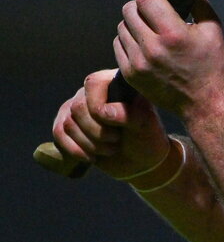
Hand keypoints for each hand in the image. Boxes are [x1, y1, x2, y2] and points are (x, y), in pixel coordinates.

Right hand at [51, 68, 169, 178]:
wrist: (140, 159)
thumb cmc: (147, 137)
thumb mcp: (146, 125)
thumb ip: (129, 114)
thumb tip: (104, 112)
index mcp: (114, 82)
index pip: (93, 84)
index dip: (98, 108)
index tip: (117, 130)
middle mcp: (92, 91)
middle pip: (78, 107)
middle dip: (96, 132)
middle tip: (116, 142)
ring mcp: (79, 107)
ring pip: (67, 123)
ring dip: (89, 144)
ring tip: (109, 150)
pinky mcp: (69, 124)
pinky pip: (58, 132)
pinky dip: (73, 149)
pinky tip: (90, 157)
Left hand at [114, 0, 223, 119]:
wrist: (203, 101)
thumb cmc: (211, 64)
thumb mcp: (213, 29)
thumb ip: (200, 3)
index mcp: (174, 34)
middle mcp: (153, 47)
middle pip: (129, 10)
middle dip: (140, 7)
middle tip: (152, 12)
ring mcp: (139, 63)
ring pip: (121, 27)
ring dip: (133, 24)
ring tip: (149, 30)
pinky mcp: (131, 74)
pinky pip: (118, 46)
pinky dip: (129, 41)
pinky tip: (143, 45)